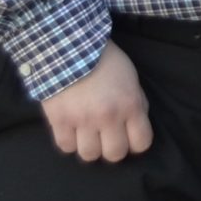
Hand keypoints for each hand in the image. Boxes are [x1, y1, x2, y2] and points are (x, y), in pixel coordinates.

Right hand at [40, 40, 152, 163]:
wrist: (70, 46)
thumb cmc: (105, 60)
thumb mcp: (131, 77)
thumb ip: (136, 102)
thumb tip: (136, 125)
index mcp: (130, 105)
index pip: (141, 143)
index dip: (136, 143)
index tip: (130, 137)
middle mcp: (107, 117)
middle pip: (114, 154)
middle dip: (113, 148)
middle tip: (107, 137)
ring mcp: (82, 120)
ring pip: (89, 155)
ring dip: (90, 147)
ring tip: (88, 134)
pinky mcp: (59, 120)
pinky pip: (66, 146)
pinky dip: (69, 141)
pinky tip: (71, 129)